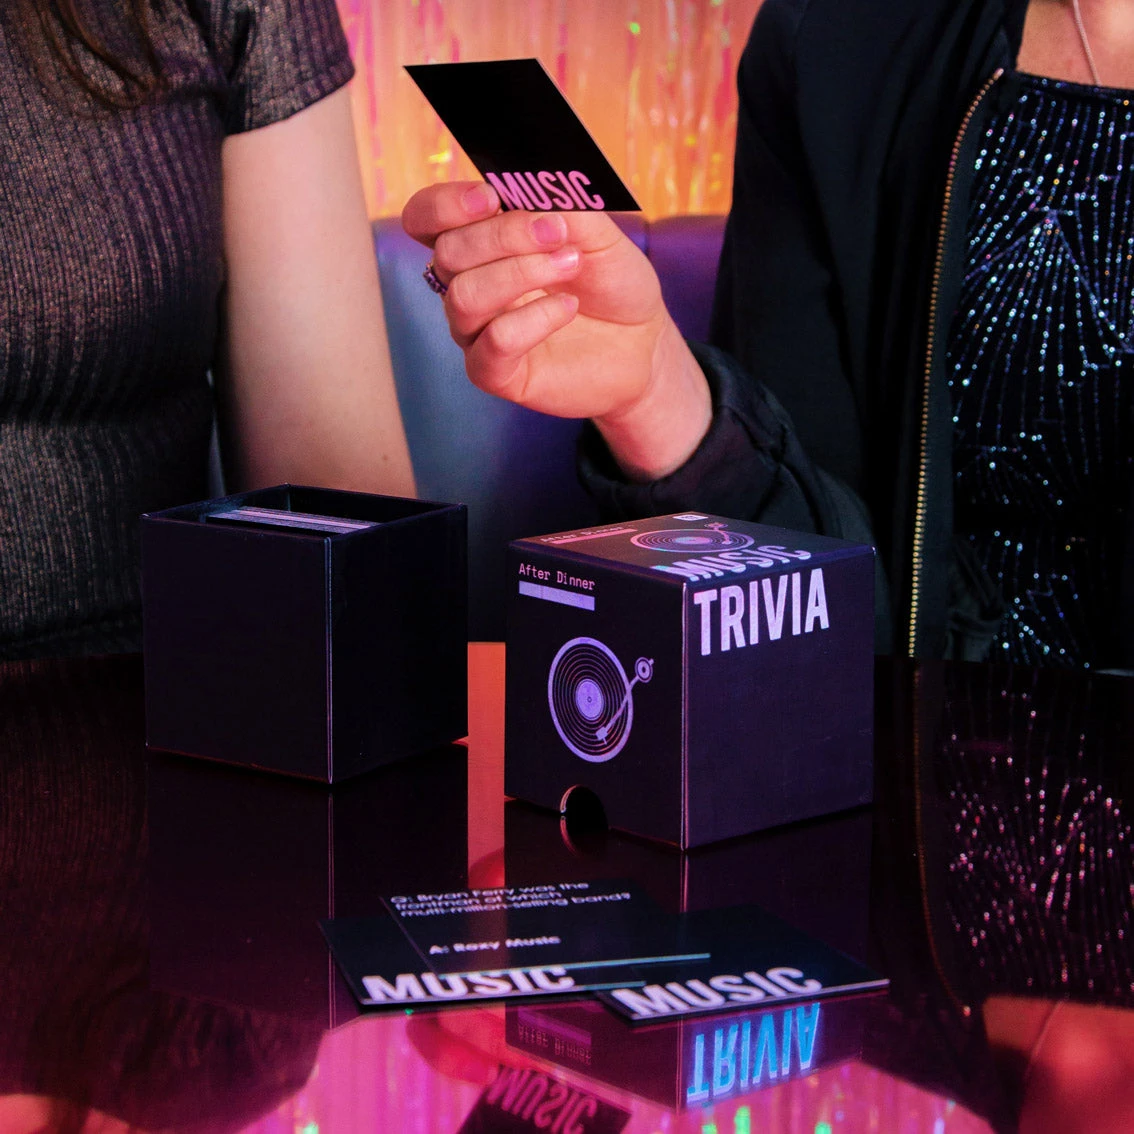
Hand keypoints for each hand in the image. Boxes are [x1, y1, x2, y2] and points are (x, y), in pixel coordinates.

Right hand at [401, 181, 711, 480]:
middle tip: (558, 231)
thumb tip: (526, 187)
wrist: (642, 342)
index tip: (492, 197)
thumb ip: (561, 206)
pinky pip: (495, 342)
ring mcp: (477, 333)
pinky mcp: (496, 373)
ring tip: (571, 264)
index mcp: (479, 244)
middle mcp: (467, 286)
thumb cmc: (611, 283)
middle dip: (505, 234)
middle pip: (448, 253)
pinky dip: (534, 318)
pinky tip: (568, 308)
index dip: (445, 204)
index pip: (426, 219)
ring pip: (465, 296)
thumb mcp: (597, 232)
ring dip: (521, 272)